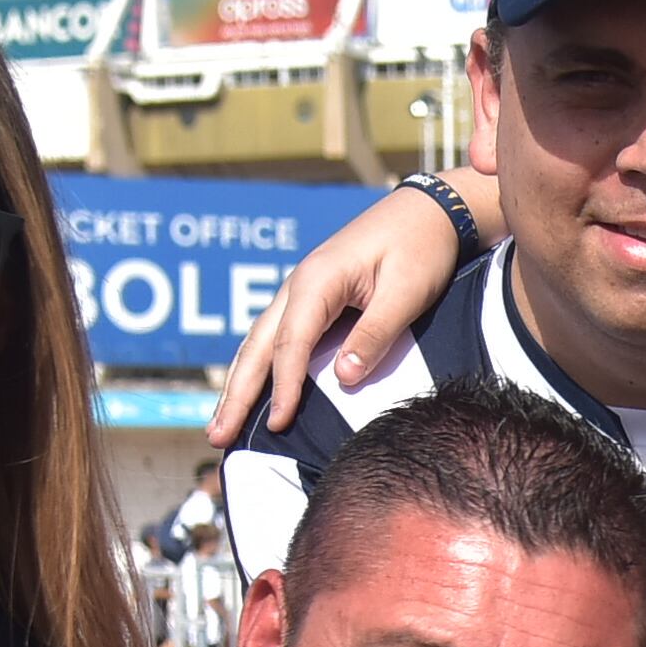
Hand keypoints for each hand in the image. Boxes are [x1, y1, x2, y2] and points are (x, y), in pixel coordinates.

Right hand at [212, 180, 483, 444]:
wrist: (429, 210)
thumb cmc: (421, 247)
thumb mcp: (406, 292)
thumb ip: (374, 335)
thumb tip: (344, 378)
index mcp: (317, 281)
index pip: (291, 344)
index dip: (283, 387)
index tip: (278, 425)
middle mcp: (298, 286)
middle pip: (257, 346)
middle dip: (235, 394)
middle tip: (216, 436)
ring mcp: (300, 291)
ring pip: (258, 343)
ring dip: (238, 386)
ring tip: (220, 426)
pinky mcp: (312, 299)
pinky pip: (275, 338)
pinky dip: (258, 369)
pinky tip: (251, 394)